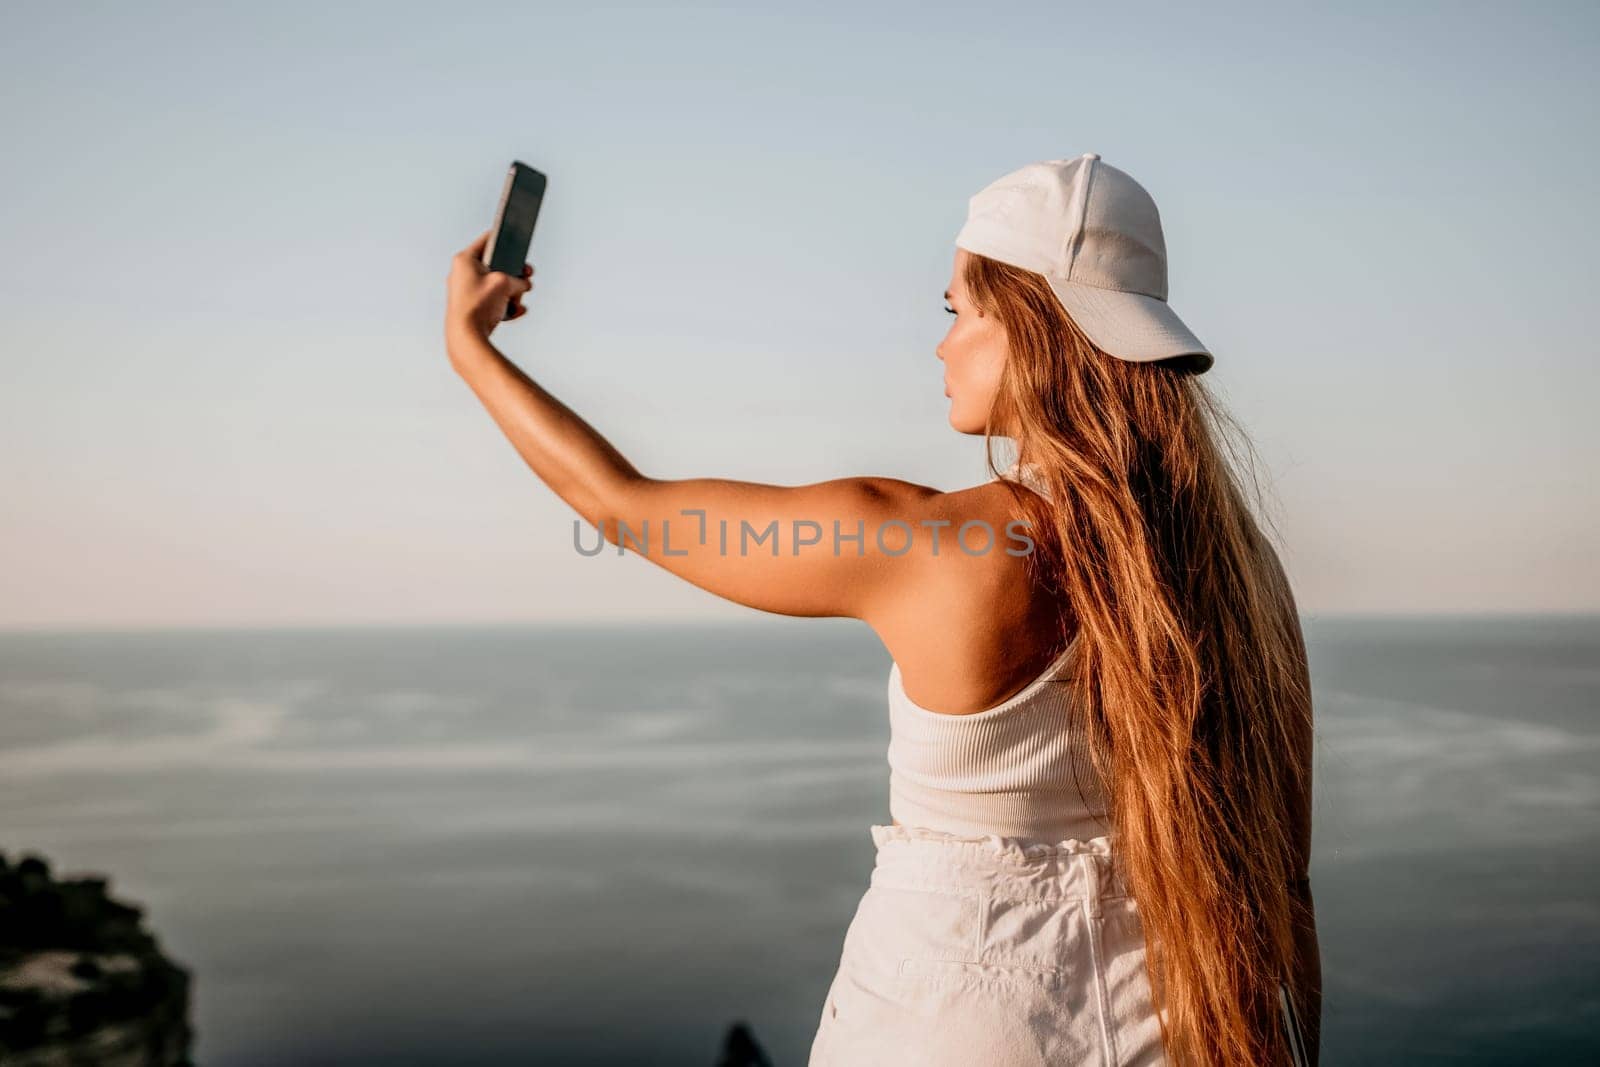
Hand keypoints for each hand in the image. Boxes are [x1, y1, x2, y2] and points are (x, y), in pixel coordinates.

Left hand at [446, 229, 534, 345]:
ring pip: (497, 285)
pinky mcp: (472, 307)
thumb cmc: (479, 306)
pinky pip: (494, 301)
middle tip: (526, 276)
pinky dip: (506, 305)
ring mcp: (466, 290)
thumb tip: (523, 285)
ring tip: (516, 301)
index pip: (488, 240)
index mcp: (465, 259)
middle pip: (496, 266)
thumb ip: (518, 279)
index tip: (517, 238)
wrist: (467, 336)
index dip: (506, 238)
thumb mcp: (505, 284)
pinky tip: (514, 311)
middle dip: (514, 275)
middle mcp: (462, 273)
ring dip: (512, 293)